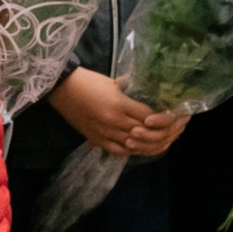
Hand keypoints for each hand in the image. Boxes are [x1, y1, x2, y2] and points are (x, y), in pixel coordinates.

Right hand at [51, 69, 187, 158]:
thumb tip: (148, 94)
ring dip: (148, 144)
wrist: (60, 88)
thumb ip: (131, 91)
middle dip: (161, 132)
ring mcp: (104, 132)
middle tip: (171, 130)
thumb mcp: (113, 82)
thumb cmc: (87, 81)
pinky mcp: (95, 139)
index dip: (164, 119)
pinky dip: (130, 150)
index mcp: (119, 104)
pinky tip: (137, 146)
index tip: (172, 117)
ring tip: (157, 140)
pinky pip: (118, 150)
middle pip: (145, 133)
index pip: (150, 117)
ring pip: (134, 145)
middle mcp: (114, 121)